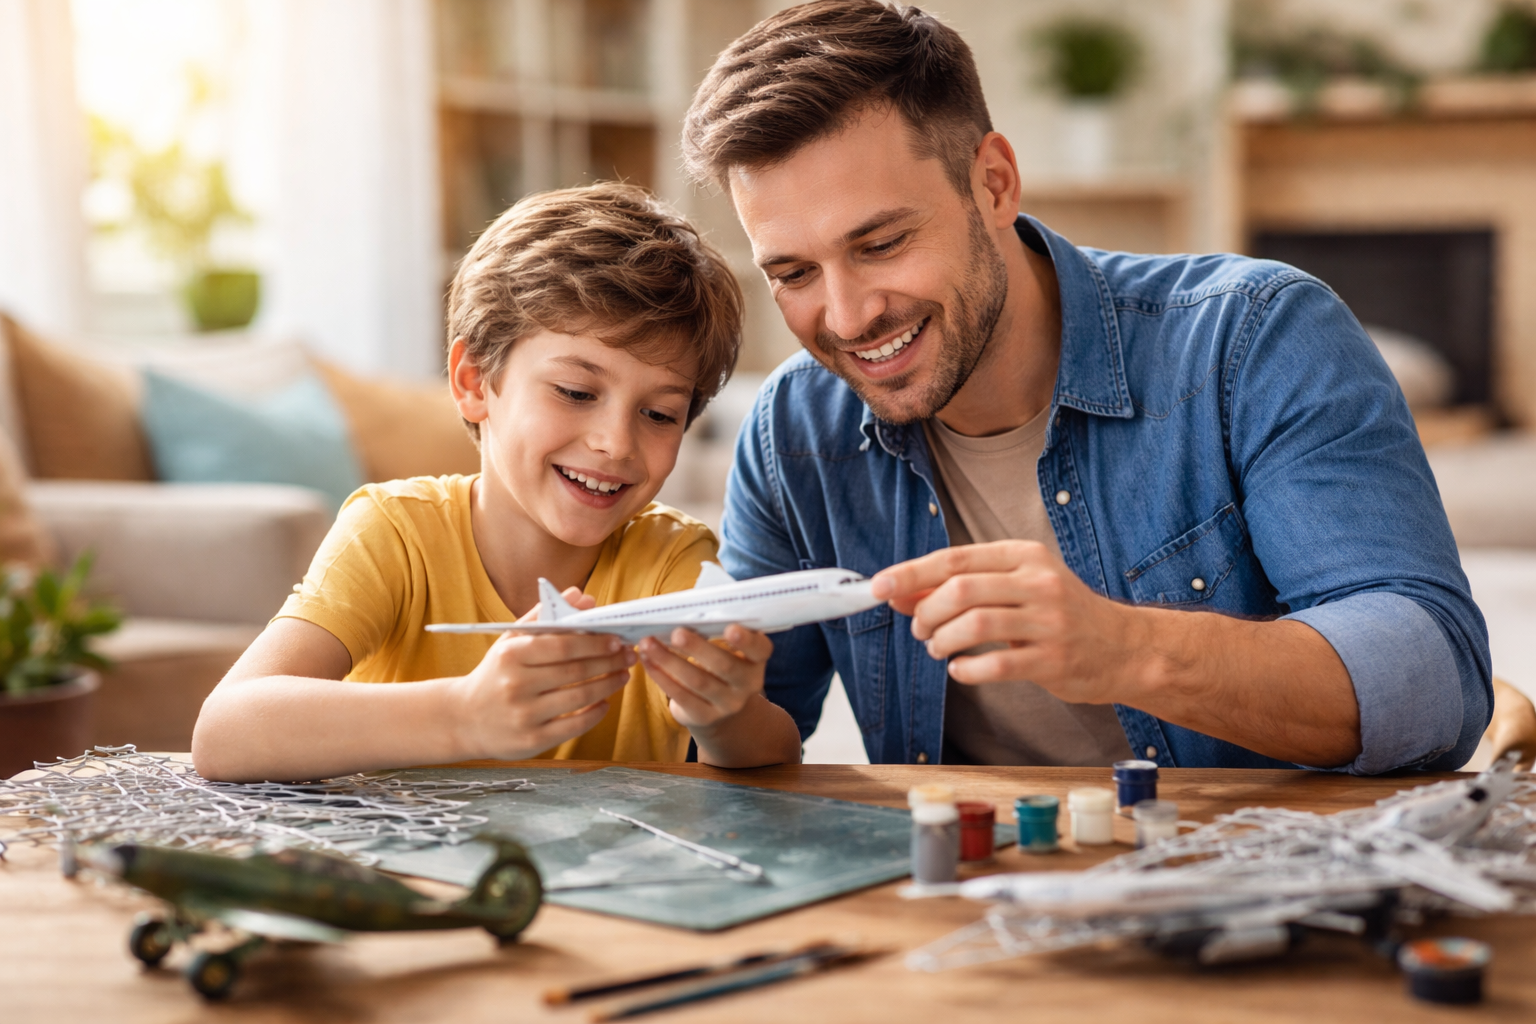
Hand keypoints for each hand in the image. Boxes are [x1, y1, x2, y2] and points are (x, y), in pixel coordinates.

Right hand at [451, 586, 633, 758]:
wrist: (464, 718)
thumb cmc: (497, 673)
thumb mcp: (512, 641)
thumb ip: (546, 616)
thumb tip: (582, 596)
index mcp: (510, 655)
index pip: (561, 646)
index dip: (594, 642)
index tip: (617, 638)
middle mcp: (515, 685)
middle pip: (575, 672)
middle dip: (609, 662)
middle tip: (629, 655)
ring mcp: (523, 715)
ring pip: (579, 699)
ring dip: (608, 685)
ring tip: (623, 675)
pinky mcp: (531, 740)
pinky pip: (574, 726)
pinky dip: (595, 713)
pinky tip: (605, 702)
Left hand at [636, 625, 772, 729]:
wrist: (724, 714)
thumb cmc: (721, 666)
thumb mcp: (730, 651)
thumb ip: (716, 632)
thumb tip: (683, 611)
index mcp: (756, 660)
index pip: (760, 649)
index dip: (746, 640)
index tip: (730, 628)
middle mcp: (747, 684)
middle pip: (724, 666)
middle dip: (698, 648)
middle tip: (676, 632)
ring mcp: (727, 704)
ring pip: (697, 681)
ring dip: (669, 660)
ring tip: (648, 643)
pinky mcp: (704, 716)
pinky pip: (681, 696)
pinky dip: (661, 676)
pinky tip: (647, 661)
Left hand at [870, 541, 1144, 703]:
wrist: (1125, 647)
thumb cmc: (1060, 614)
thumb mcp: (1016, 586)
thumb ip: (962, 587)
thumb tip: (900, 592)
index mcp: (1024, 556)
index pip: (955, 558)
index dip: (911, 573)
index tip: (879, 586)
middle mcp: (1038, 582)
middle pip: (961, 589)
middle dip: (926, 612)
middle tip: (919, 629)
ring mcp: (1048, 621)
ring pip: (975, 624)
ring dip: (942, 640)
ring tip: (938, 648)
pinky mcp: (1053, 659)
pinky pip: (996, 665)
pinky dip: (967, 670)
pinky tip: (961, 669)